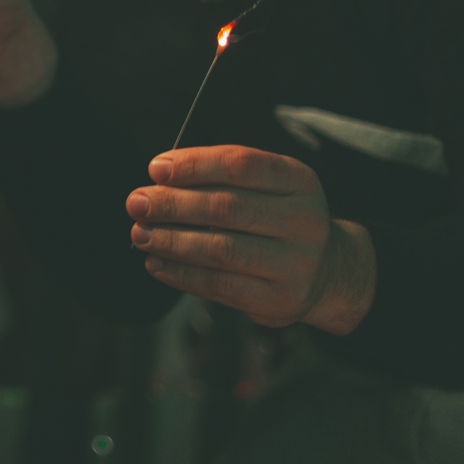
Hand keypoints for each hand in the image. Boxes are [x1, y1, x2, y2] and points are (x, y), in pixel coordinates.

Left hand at [127, 146, 376, 334]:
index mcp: (300, 181)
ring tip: (140, 233)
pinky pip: (220, 285)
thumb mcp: (266, 188)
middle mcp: (305, 220)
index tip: (155, 169)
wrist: (326, 273)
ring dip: (170, 240)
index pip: (241, 164)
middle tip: (137, 202)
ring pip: (220, 249)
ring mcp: (296, 264)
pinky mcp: (279, 299)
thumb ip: (220, 180)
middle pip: (226, 207)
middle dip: (173, 204)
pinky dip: (180, 274)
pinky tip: (156, 263)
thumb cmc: (276, 220)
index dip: (194, 164)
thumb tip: (159, 182)